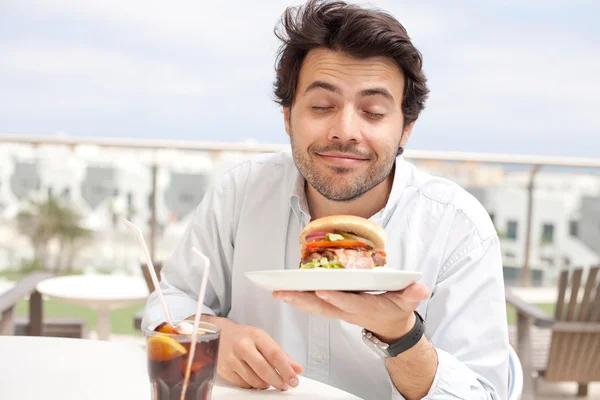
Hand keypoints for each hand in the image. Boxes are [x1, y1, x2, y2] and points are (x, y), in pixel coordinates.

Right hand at [206, 316, 303, 390]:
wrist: (220, 333)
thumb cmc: (244, 336)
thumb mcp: (263, 339)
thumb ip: (281, 355)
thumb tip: (297, 369)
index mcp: (255, 335)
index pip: (274, 354)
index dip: (286, 369)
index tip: (294, 380)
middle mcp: (242, 346)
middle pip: (264, 369)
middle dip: (278, 381)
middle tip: (285, 385)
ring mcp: (231, 358)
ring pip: (254, 380)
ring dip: (266, 384)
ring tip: (270, 380)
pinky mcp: (224, 370)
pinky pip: (244, 384)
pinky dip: (253, 385)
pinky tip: (256, 379)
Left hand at [272, 283, 428, 342]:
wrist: (390, 325)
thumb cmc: (396, 309)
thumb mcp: (408, 302)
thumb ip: (412, 295)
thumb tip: (420, 289)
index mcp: (364, 308)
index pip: (348, 303)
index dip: (336, 299)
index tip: (322, 292)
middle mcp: (346, 310)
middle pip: (322, 306)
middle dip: (302, 300)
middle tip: (283, 292)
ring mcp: (338, 310)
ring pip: (313, 306)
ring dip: (294, 299)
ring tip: (276, 291)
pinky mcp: (332, 307)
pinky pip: (312, 303)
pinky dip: (297, 298)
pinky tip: (283, 291)